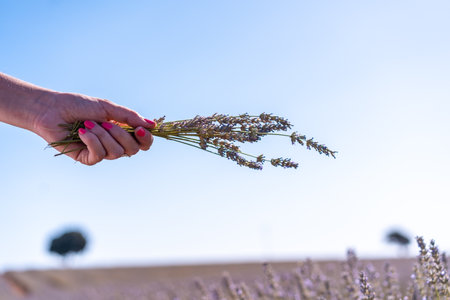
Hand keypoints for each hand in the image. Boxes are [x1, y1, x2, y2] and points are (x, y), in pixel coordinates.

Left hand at [32, 92, 155, 164]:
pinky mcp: (87, 158)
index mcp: (122, 131)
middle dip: (121, 135)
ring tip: (88, 124)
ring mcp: (101, 152)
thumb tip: (152, 124)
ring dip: (103, 135)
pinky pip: (99, 156)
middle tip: (105, 122)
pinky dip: (92, 141)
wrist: (52, 109)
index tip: (140, 130)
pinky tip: (82, 132)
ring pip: (116, 152)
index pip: (143, 143)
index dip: (146, 139)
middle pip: (132, 149)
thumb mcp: (107, 107)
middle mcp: (114, 143)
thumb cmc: (78, 105)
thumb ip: (129, 116)